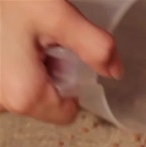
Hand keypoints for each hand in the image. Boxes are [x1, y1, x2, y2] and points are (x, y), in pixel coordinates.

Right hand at [0, 0, 122, 123]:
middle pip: (41, 104)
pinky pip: (1, 83)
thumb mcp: (58, 15)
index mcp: (23, 95)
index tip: (58, 55)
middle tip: (34, 41)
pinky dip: (6, 65)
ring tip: (14, 36)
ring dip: (23, 69)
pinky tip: (3, 39)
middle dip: (46, 75)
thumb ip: (96, 47)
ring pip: (18, 93)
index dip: (72, 85)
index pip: (67, 114)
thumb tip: (116, 72)